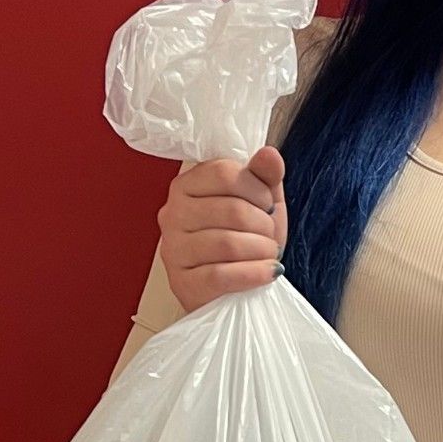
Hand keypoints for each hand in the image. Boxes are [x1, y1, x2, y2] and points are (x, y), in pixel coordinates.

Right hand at [158, 144, 288, 311]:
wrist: (239, 287)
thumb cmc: (246, 240)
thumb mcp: (260, 203)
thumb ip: (265, 176)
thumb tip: (269, 154)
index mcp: (186, 185)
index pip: (223, 173)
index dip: (256, 189)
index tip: (266, 205)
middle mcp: (172, 214)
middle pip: (230, 209)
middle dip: (263, 225)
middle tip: (270, 236)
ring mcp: (173, 250)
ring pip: (227, 244)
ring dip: (261, 250)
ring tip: (268, 254)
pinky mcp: (182, 284)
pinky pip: (221, 275)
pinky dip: (253, 274)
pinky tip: (267, 272)